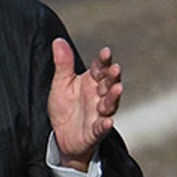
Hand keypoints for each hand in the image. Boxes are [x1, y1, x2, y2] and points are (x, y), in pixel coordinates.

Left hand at [48, 38, 120, 169]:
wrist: (62, 135)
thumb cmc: (65, 107)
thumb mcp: (61, 83)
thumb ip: (63, 64)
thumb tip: (58, 40)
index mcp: (92, 82)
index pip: (100, 68)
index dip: (104, 61)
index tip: (106, 52)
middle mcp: (99, 96)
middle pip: (108, 84)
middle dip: (113, 77)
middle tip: (115, 69)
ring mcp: (99, 113)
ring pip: (109, 104)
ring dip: (114, 96)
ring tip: (118, 89)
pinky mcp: (95, 131)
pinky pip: (101, 128)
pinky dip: (105, 125)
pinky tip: (108, 121)